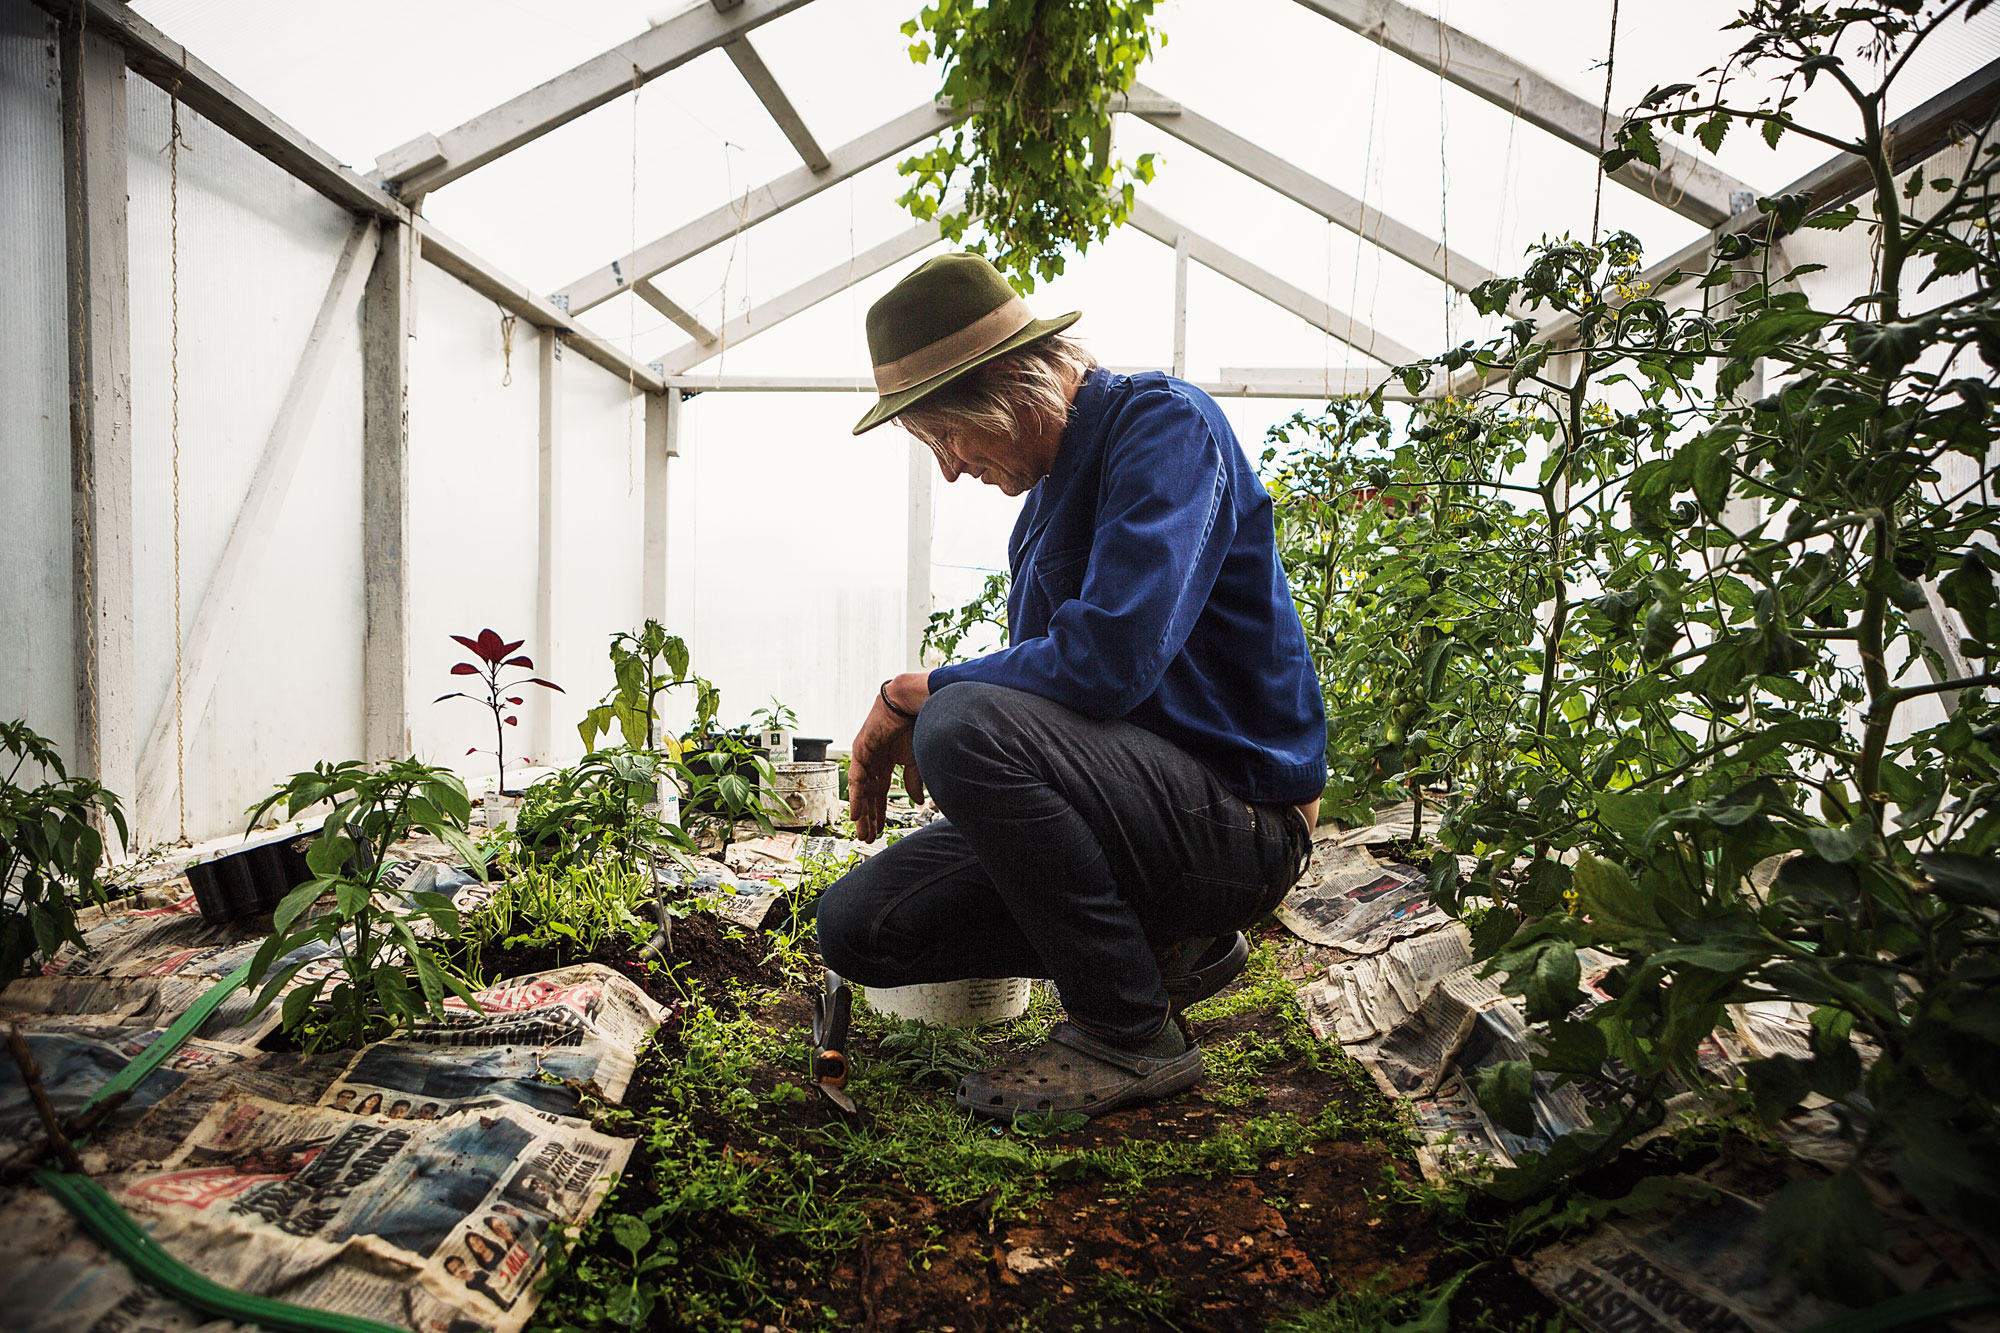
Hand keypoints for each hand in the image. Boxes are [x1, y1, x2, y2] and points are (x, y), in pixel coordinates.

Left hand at [848, 673, 930, 842]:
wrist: (912, 703)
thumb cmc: (916, 725)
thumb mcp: (916, 761)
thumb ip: (914, 782)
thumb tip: (916, 803)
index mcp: (886, 762)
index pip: (880, 793)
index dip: (880, 812)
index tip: (880, 830)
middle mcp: (873, 761)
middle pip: (868, 795)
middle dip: (869, 817)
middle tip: (868, 837)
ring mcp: (864, 756)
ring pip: (860, 790)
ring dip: (861, 812)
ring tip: (861, 831)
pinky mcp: (859, 750)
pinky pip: (855, 778)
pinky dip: (856, 796)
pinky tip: (856, 813)